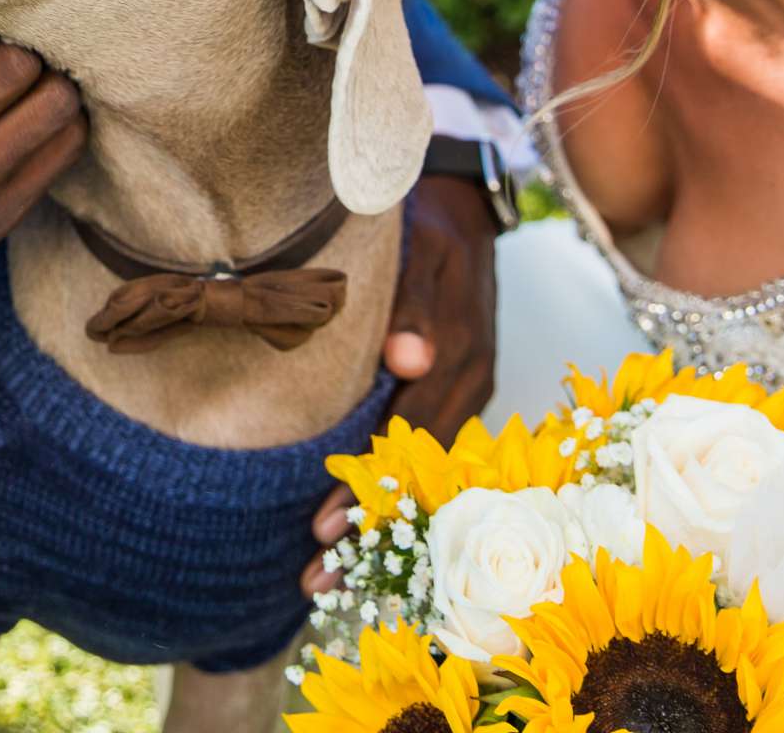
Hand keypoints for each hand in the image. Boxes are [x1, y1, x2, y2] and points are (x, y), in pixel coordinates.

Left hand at [302, 172, 501, 592]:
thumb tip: (409, 361)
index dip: (367, 487)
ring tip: (329, 577)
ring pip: (420, 472)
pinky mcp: (454, 393)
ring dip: (379, 523)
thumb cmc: (425, 225)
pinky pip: (425, 453)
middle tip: (316, 577)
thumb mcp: (420, 250)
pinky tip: (360, 532)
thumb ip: (412, 303)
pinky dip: (393, 494)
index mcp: (457, 354)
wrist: (462, 208)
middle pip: (415, 470)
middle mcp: (466, 383)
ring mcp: (464, 392)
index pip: (407, 437)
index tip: (324, 529)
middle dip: (367, 526)